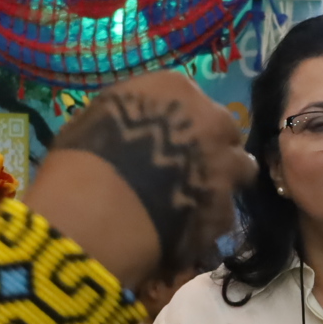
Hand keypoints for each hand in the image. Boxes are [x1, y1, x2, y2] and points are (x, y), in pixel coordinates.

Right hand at [36, 74, 252, 285]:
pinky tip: (187, 234)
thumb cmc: (82, 158)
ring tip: (196, 202)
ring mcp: (225, 167)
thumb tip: (128, 130)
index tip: (169, 139)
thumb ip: (127, 118)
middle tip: (189, 168)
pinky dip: (209, 223)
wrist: (99, 211)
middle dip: (213, 147)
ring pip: (240, 170)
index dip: (182, 123)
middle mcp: (211, 121)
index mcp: (175, 89)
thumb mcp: (95, 120)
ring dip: (222, 182)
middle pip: (225, 131)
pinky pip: (224, 216)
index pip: (192, 100)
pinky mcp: (225, 212)